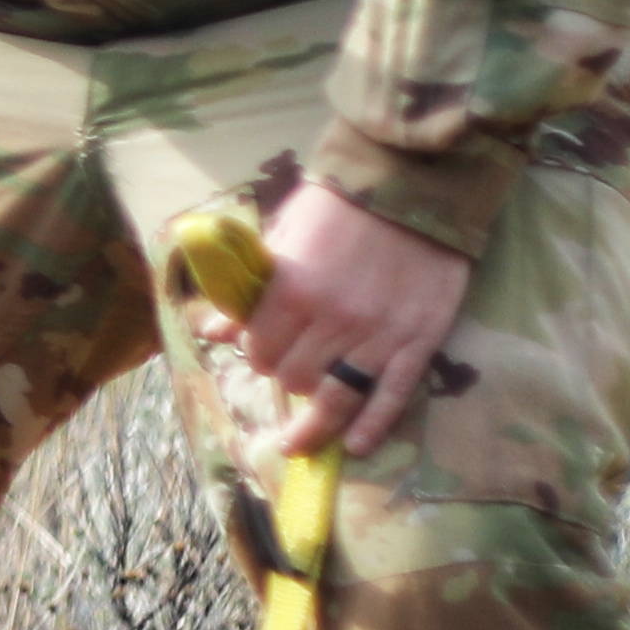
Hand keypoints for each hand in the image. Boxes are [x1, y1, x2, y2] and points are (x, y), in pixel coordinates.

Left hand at [231, 176, 469, 459]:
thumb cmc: (340, 204)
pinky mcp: (418, 342)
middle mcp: (332, 320)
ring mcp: (377, 336)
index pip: (259, 350)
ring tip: (299, 443)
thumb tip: (211, 328)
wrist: (414, 184)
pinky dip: (372, 425)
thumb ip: (250, 287)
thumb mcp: (283, 236)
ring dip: (314, 426)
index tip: (264, 350)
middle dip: (286, 378)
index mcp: (292, 291)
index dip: (257, 354)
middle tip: (291, 371)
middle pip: (294, 378)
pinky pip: (391, 396)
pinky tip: (354, 444)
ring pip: (335, 398)